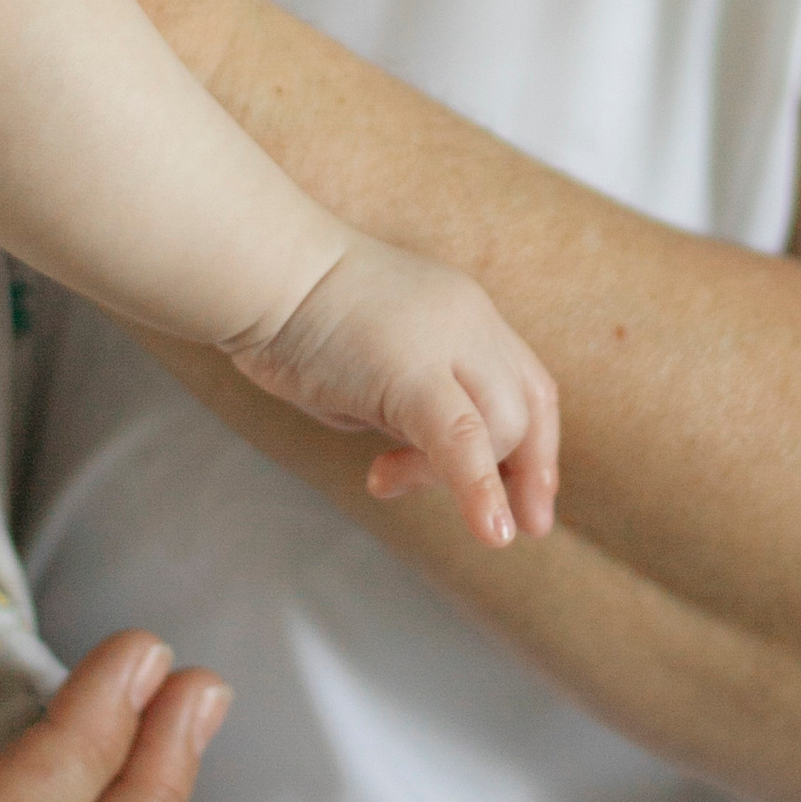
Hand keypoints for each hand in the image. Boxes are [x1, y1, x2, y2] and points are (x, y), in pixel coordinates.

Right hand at [231, 237, 559, 549]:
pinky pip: (462, 442)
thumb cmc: (291, 317)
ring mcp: (446, 343)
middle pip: (526, 409)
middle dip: (523, 476)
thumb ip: (405, 405)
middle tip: (504, 529)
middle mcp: (470, 321)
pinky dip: (479, 490)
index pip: (528, 383)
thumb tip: (417, 457)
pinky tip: (491, 531)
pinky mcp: (412, 373)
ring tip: (385, 479)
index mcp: (463, 312)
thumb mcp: (371, 365)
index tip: (532, 502)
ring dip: (462, 480)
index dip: (540, 447)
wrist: (260, 270)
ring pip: (500, 428)